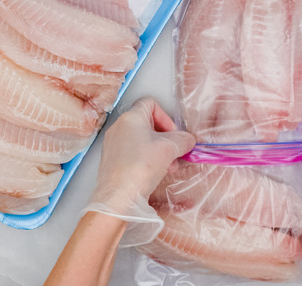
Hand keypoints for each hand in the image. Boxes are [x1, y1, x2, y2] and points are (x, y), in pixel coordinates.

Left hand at [82, 97, 195, 246]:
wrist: (117, 198)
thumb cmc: (141, 167)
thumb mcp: (169, 149)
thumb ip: (183, 140)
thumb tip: (188, 140)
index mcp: (130, 117)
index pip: (151, 103)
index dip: (166, 117)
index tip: (173, 135)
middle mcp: (119, 127)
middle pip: (148, 123)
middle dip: (166, 138)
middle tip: (174, 153)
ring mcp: (114, 144)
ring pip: (143, 140)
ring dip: (159, 151)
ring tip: (168, 167)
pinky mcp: (113, 161)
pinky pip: (134, 153)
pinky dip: (148, 160)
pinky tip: (156, 174)